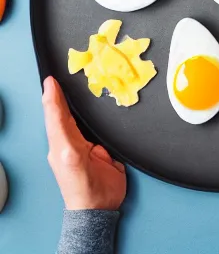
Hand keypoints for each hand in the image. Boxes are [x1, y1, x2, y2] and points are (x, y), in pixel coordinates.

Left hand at [42, 76, 126, 209]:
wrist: (100, 208)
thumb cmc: (83, 188)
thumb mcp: (71, 158)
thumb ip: (65, 131)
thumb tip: (58, 114)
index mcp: (62, 143)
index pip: (55, 115)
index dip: (53, 96)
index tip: (51, 80)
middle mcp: (71, 141)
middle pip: (64, 113)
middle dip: (59, 95)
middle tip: (57, 77)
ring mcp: (86, 143)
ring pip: (79, 118)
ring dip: (72, 102)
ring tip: (68, 84)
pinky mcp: (102, 146)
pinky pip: (97, 125)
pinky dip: (90, 113)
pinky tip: (92, 105)